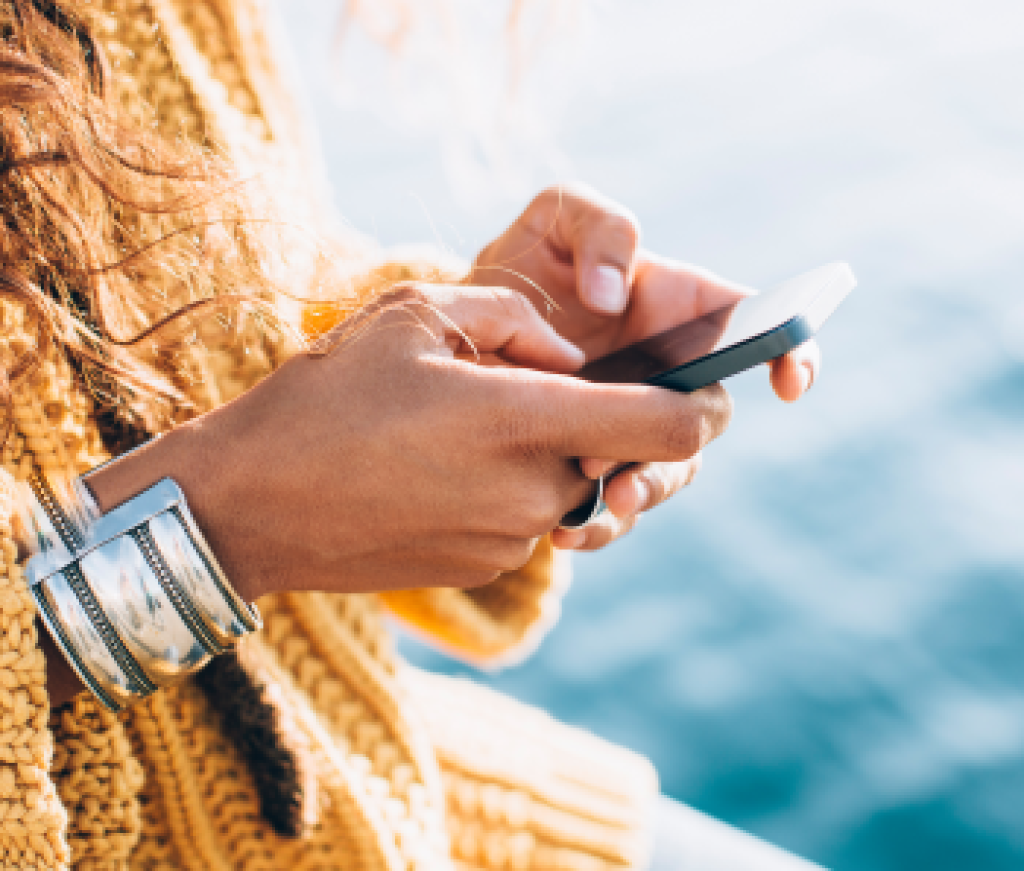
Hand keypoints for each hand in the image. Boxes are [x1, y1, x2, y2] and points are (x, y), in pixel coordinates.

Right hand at [88, 284, 731, 598]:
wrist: (250, 505)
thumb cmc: (324, 398)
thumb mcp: (415, 314)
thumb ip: (518, 320)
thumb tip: (571, 355)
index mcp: (525, 422)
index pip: (671, 427)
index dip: (703, 402)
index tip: (698, 382)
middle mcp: (533, 494)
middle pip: (622, 457)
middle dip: (601, 421)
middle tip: (537, 387)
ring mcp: (509, 541)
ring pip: (572, 486)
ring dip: (548, 452)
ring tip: (469, 423)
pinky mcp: (484, 568)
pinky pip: (530, 518)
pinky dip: (512, 486)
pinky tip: (443, 464)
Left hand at [470, 184, 820, 549]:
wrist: (463, 331)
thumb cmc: (525, 265)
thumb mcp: (555, 220)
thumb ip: (599, 228)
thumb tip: (613, 295)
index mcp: (680, 310)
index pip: (755, 329)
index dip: (791, 351)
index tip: (788, 381)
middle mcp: (668, 374)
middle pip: (706, 420)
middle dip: (681, 443)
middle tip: (629, 453)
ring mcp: (634, 423)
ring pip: (668, 471)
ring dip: (643, 492)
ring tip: (599, 502)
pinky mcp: (595, 462)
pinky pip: (615, 507)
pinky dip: (598, 525)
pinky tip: (564, 532)